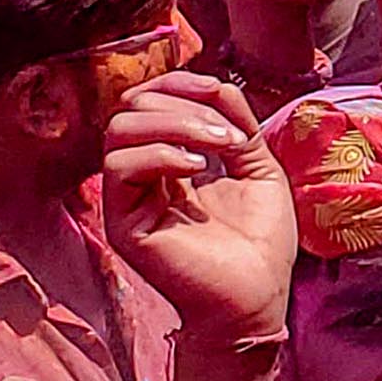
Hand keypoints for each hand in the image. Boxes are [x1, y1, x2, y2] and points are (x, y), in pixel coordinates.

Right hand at [98, 73, 293, 364]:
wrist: (259, 297)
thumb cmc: (261, 242)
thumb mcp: (258, 166)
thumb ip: (236, 123)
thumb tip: (215, 85)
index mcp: (169, 160)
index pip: (148, 101)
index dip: (179, 83)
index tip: (219, 91)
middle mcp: (142, 177)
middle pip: (129, 109)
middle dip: (181, 103)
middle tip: (229, 134)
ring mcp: (129, 200)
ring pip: (120, 131)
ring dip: (176, 124)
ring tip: (220, 146)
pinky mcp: (124, 224)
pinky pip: (119, 167)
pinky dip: (160, 153)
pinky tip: (197, 168)